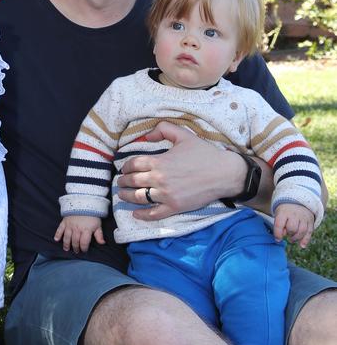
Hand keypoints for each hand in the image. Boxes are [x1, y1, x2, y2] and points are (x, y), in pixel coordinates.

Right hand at [54, 215, 103, 253]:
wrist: (84, 202)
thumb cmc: (92, 214)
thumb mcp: (98, 224)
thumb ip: (99, 235)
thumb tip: (102, 243)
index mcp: (86, 230)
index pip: (84, 243)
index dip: (84, 248)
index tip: (84, 250)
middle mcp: (77, 229)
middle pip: (75, 241)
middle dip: (76, 248)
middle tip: (76, 251)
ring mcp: (70, 225)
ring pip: (67, 237)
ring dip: (66, 244)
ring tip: (66, 249)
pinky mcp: (64, 221)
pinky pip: (60, 229)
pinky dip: (57, 234)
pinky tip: (56, 240)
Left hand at [119, 122, 244, 220]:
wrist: (224, 173)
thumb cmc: (204, 153)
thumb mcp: (184, 135)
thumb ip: (164, 129)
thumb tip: (147, 135)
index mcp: (159, 161)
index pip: (133, 164)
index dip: (126, 167)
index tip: (124, 168)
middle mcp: (159, 179)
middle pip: (132, 181)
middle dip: (123, 181)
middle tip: (120, 182)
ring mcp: (166, 195)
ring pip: (138, 197)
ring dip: (126, 197)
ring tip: (122, 195)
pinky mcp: (175, 207)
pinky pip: (153, 213)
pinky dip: (142, 215)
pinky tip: (135, 214)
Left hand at [274, 203, 314, 246]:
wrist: (298, 201)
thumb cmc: (285, 211)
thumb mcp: (279, 214)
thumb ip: (279, 224)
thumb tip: (283, 235)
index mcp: (284, 212)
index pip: (280, 224)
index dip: (278, 234)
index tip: (278, 239)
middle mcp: (295, 214)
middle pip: (292, 228)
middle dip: (289, 234)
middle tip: (287, 234)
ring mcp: (304, 217)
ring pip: (301, 231)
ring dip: (296, 238)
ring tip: (291, 239)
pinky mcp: (310, 221)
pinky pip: (309, 232)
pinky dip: (305, 240)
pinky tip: (302, 246)